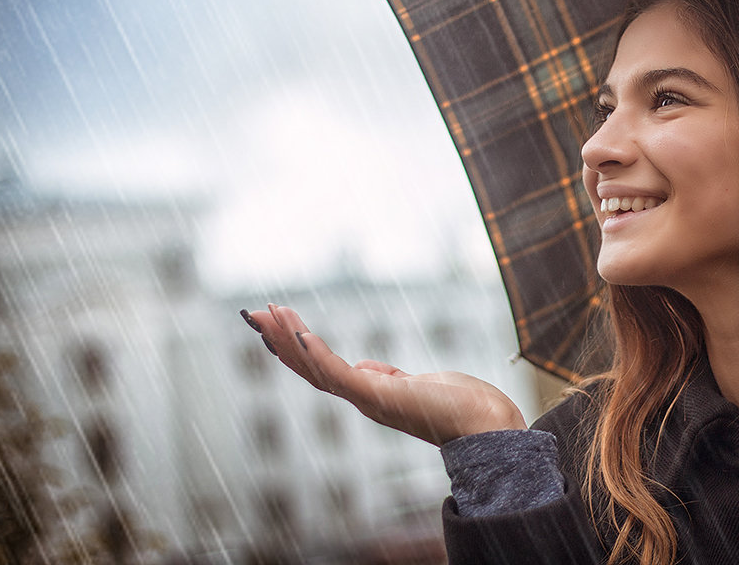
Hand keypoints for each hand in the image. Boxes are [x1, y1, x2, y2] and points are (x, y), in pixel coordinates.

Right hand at [243, 304, 527, 445]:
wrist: (486, 423)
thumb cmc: (461, 404)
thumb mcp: (418, 384)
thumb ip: (391, 377)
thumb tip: (370, 368)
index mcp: (371, 393)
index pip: (324, 368)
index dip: (298, 348)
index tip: (278, 323)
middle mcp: (363, 399)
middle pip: (310, 368)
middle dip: (281, 341)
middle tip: (253, 314)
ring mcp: (368, 399)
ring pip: (317, 369)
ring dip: (289, 341)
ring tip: (266, 314)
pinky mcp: (379, 397)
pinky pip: (338, 374)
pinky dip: (316, 354)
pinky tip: (298, 333)